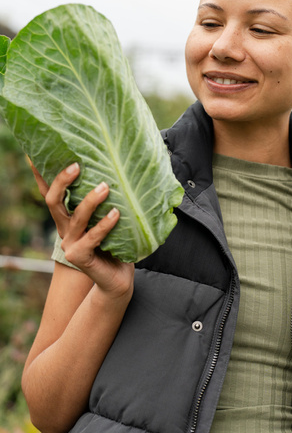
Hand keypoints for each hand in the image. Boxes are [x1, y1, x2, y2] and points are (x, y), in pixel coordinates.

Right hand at [29, 160, 133, 297]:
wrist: (116, 279)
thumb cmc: (114, 245)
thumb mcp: (107, 220)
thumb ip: (106, 202)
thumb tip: (117, 171)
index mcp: (67, 217)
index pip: (50, 191)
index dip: (40, 174)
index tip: (34, 154)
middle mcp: (64, 228)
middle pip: (54, 200)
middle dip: (61, 180)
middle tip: (77, 165)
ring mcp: (70, 243)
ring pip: (77, 217)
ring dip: (91, 200)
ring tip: (105, 187)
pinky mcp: (79, 257)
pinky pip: (93, 237)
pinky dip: (105, 224)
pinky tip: (116, 213)